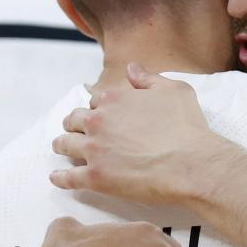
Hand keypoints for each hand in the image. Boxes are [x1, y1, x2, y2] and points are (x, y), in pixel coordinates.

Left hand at [50, 63, 229, 204]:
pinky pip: (68, 177)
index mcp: (115, 98)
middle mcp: (99, 121)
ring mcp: (94, 150)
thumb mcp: (174, 91)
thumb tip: (131, 68)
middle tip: (76, 129)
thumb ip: (149, 78)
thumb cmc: (186, 127)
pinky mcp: (94, 177)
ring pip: (65, 144)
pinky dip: (59, 177)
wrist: (190, 164)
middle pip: (75, 119)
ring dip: (61, 144)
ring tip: (61, 147)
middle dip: (74, 123)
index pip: (96, 99)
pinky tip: (57, 177)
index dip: (99, 107)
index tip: (102, 114)